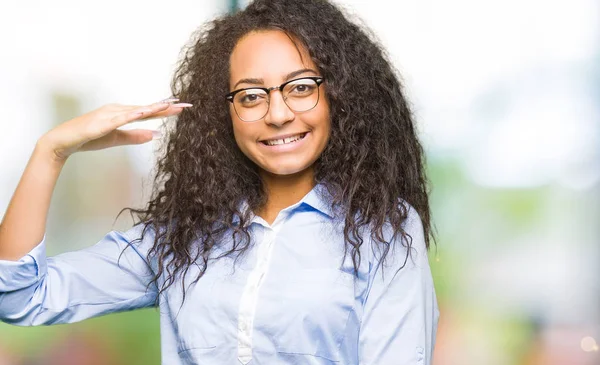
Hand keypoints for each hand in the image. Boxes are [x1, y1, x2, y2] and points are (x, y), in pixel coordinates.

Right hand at [38, 99, 191, 162]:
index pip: (149, 112)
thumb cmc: (90, 138)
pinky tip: (142, 112)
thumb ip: (136, 136)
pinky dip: (131, 115)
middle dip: (166, 106)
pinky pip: (118, 118)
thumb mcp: (117, 139)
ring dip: (152, 107)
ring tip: (169, 105)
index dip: (166, 110)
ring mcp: (109, 114)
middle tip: (186, 105)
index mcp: (123, 114)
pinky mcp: (101, 122)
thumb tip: (156, 135)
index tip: (183, 108)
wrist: (65, 141)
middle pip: (146, 108)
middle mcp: (118, 110)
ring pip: (136, 110)